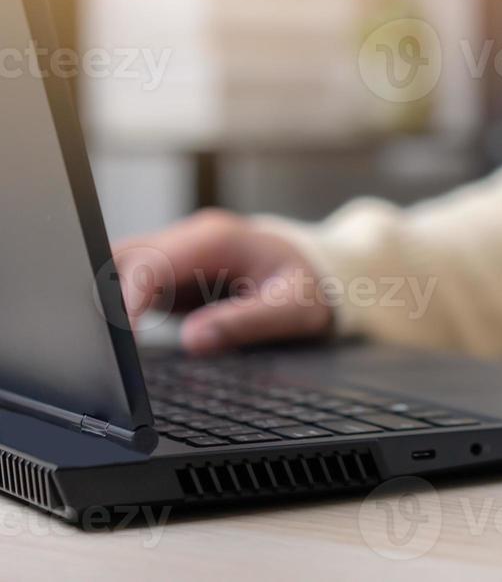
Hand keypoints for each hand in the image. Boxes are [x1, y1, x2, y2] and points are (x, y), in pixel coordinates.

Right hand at [113, 210, 332, 354]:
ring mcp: (177, 252)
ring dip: (110, 302)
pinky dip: (120, 307)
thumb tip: (193, 340)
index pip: (152, 261)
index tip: (121, 339)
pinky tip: (120, 338)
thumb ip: (246, 323)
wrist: (316, 267)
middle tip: (103, 346)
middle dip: (107, 297)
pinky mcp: (170, 271)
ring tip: (110, 346)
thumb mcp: (293, 308)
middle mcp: (191, 238)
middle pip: (124, 257)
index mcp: (218, 239)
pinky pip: (132, 283)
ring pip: (120, 267)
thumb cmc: (308, 284)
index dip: (128, 299)